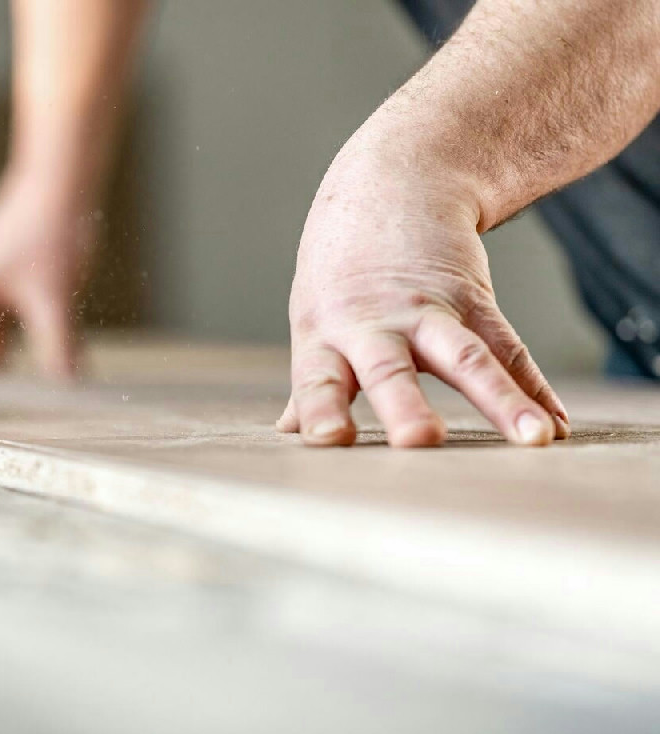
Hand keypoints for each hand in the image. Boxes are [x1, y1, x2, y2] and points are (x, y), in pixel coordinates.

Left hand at [276, 135, 569, 446]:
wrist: (395, 183)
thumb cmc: (343, 269)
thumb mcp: (315, 318)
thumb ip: (311, 383)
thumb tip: (290, 432)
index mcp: (324, 336)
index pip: (317, 380)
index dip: (319, 409)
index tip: (328, 440)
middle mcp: (375, 326)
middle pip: (389, 369)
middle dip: (404, 406)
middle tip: (417, 440)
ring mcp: (428, 312)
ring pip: (466, 358)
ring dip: (500, 401)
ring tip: (532, 439)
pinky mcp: (474, 301)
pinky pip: (509, 350)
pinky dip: (533, 390)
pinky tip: (553, 425)